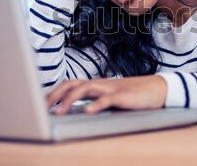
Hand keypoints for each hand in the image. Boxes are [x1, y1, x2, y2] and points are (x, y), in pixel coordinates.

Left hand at [47, 75, 166, 114]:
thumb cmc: (131, 96)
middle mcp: (101, 84)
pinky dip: (96, 104)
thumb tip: (73, 112)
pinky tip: (87, 111)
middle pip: (73, 84)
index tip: (40, 104)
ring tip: (58, 112)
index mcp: (96, 85)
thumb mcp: (109, 98)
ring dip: (70, 100)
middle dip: (55, 95)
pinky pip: (107, 99)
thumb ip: (94, 101)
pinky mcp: (123, 96)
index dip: (54, 93)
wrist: (156, 89)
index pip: (70, 84)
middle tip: (42, 108)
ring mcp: (112, 88)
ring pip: (86, 88)